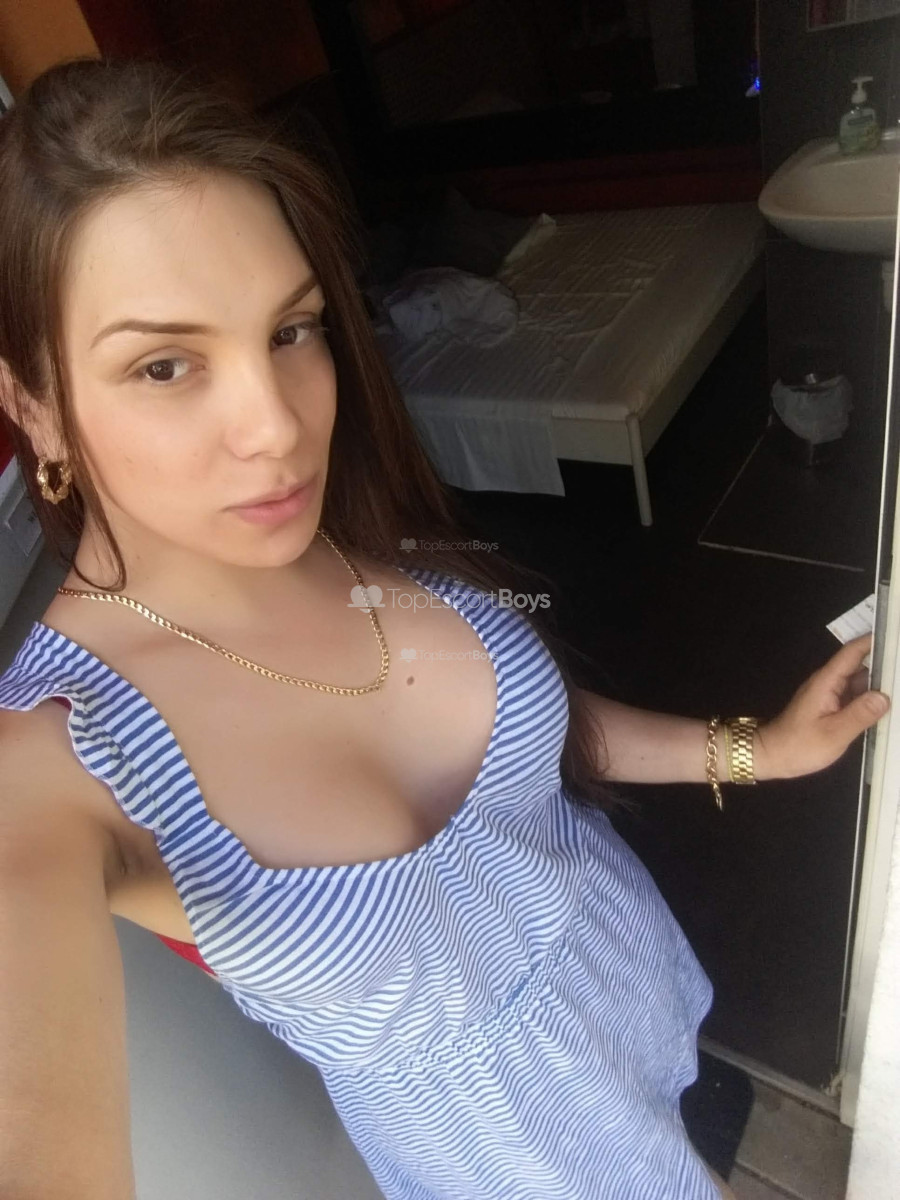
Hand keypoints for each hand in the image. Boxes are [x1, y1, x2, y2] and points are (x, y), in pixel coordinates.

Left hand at [755, 635, 889, 780]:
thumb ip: (860, 714)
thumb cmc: (800, 745)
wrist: (773, 756)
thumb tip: (885, 696)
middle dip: (884, 663)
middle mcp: (829, 683)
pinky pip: (855, 697)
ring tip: (899, 684)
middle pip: (860, 665)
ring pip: (860, 683)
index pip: (853, 652)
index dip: (874, 641)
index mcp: (827, 681)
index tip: (896, 637)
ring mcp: (830, 696)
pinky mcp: (832, 708)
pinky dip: (871, 699)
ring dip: (880, 683)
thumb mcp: (834, 733)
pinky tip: (888, 706)